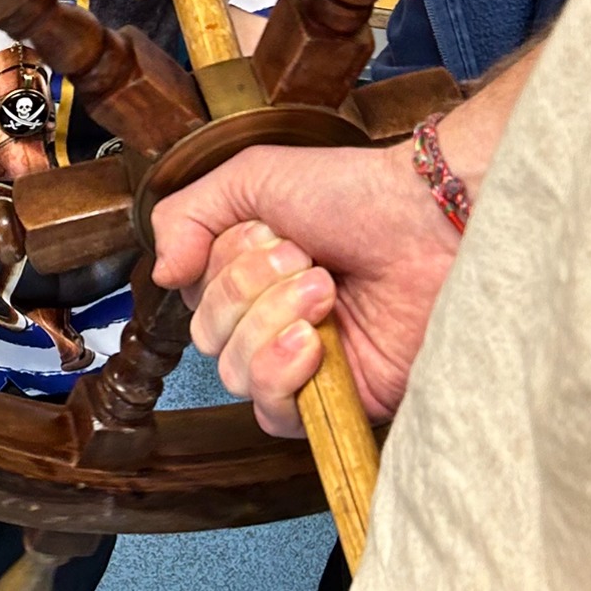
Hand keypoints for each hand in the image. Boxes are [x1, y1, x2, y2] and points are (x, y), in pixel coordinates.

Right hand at [151, 140, 462, 433]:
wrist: (430, 222)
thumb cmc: (354, 193)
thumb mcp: (250, 178)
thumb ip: (184, 216)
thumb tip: (160, 275)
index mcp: (247, 273)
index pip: (193, 298)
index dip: (220, 269)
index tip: (265, 232)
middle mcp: (269, 318)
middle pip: (208, 337)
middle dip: (249, 290)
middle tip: (304, 258)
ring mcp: (302, 362)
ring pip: (235, 373)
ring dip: (272, 322)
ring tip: (324, 289)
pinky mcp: (337, 399)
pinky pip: (274, 412)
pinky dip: (283, 373)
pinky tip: (314, 340)